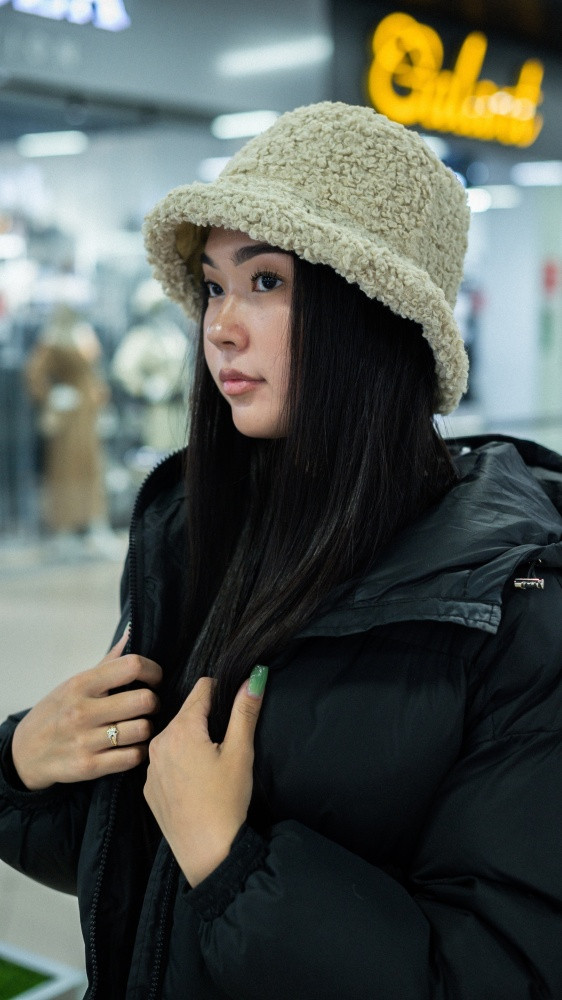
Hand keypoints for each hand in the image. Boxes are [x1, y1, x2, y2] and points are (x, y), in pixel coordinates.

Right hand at [11, 627, 162, 790]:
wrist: (25, 752)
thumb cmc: (57, 712)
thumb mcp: (75, 683)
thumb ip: (108, 662)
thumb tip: (132, 633)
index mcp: (82, 684)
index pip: (131, 666)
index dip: (153, 671)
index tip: (154, 679)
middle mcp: (82, 711)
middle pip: (144, 700)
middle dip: (154, 702)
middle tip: (149, 706)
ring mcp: (85, 740)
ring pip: (142, 730)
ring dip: (147, 728)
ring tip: (140, 726)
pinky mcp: (89, 767)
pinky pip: (133, 757)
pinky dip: (138, 752)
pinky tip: (131, 746)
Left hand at [144, 667, 267, 886]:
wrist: (207, 852)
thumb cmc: (227, 801)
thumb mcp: (240, 752)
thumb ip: (245, 711)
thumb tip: (254, 676)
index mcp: (182, 729)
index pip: (202, 688)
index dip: (222, 692)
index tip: (234, 709)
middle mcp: (158, 742)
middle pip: (187, 713)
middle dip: (207, 718)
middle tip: (226, 741)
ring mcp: (150, 767)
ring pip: (175, 737)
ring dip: (192, 740)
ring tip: (212, 763)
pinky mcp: (149, 788)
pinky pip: (165, 762)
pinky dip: (180, 763)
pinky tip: (196, 782)